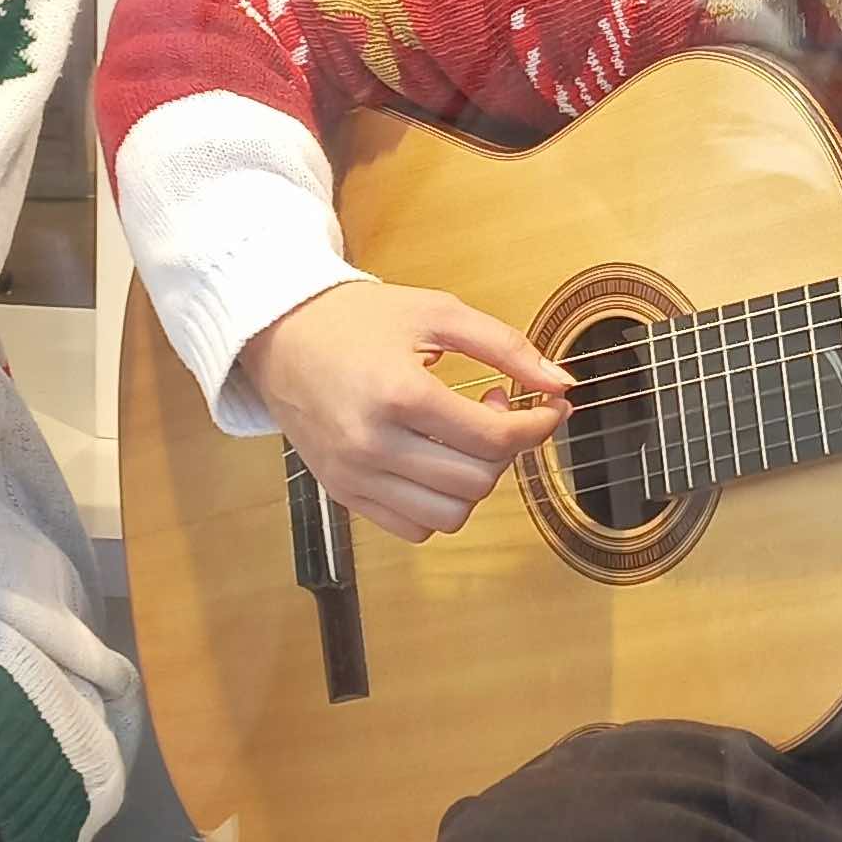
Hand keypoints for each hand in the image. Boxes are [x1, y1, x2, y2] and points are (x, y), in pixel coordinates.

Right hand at [246, 278, 574, 543]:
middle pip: (477, 481)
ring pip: (449, 516)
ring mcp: (356, 475)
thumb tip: (561, 383)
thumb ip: (506, 346)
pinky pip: (413, 528)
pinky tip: (437, 462)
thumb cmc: (356, 318)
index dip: (538, 426)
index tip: (551, 408)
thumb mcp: (437, 312)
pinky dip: (439, 505)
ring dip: (475, 482)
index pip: (495, 438)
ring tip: (466, 440)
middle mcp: (374, 444)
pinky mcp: (344, 493)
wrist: (280, 333)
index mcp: (401, 394)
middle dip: (507, 449)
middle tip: (497, 411)